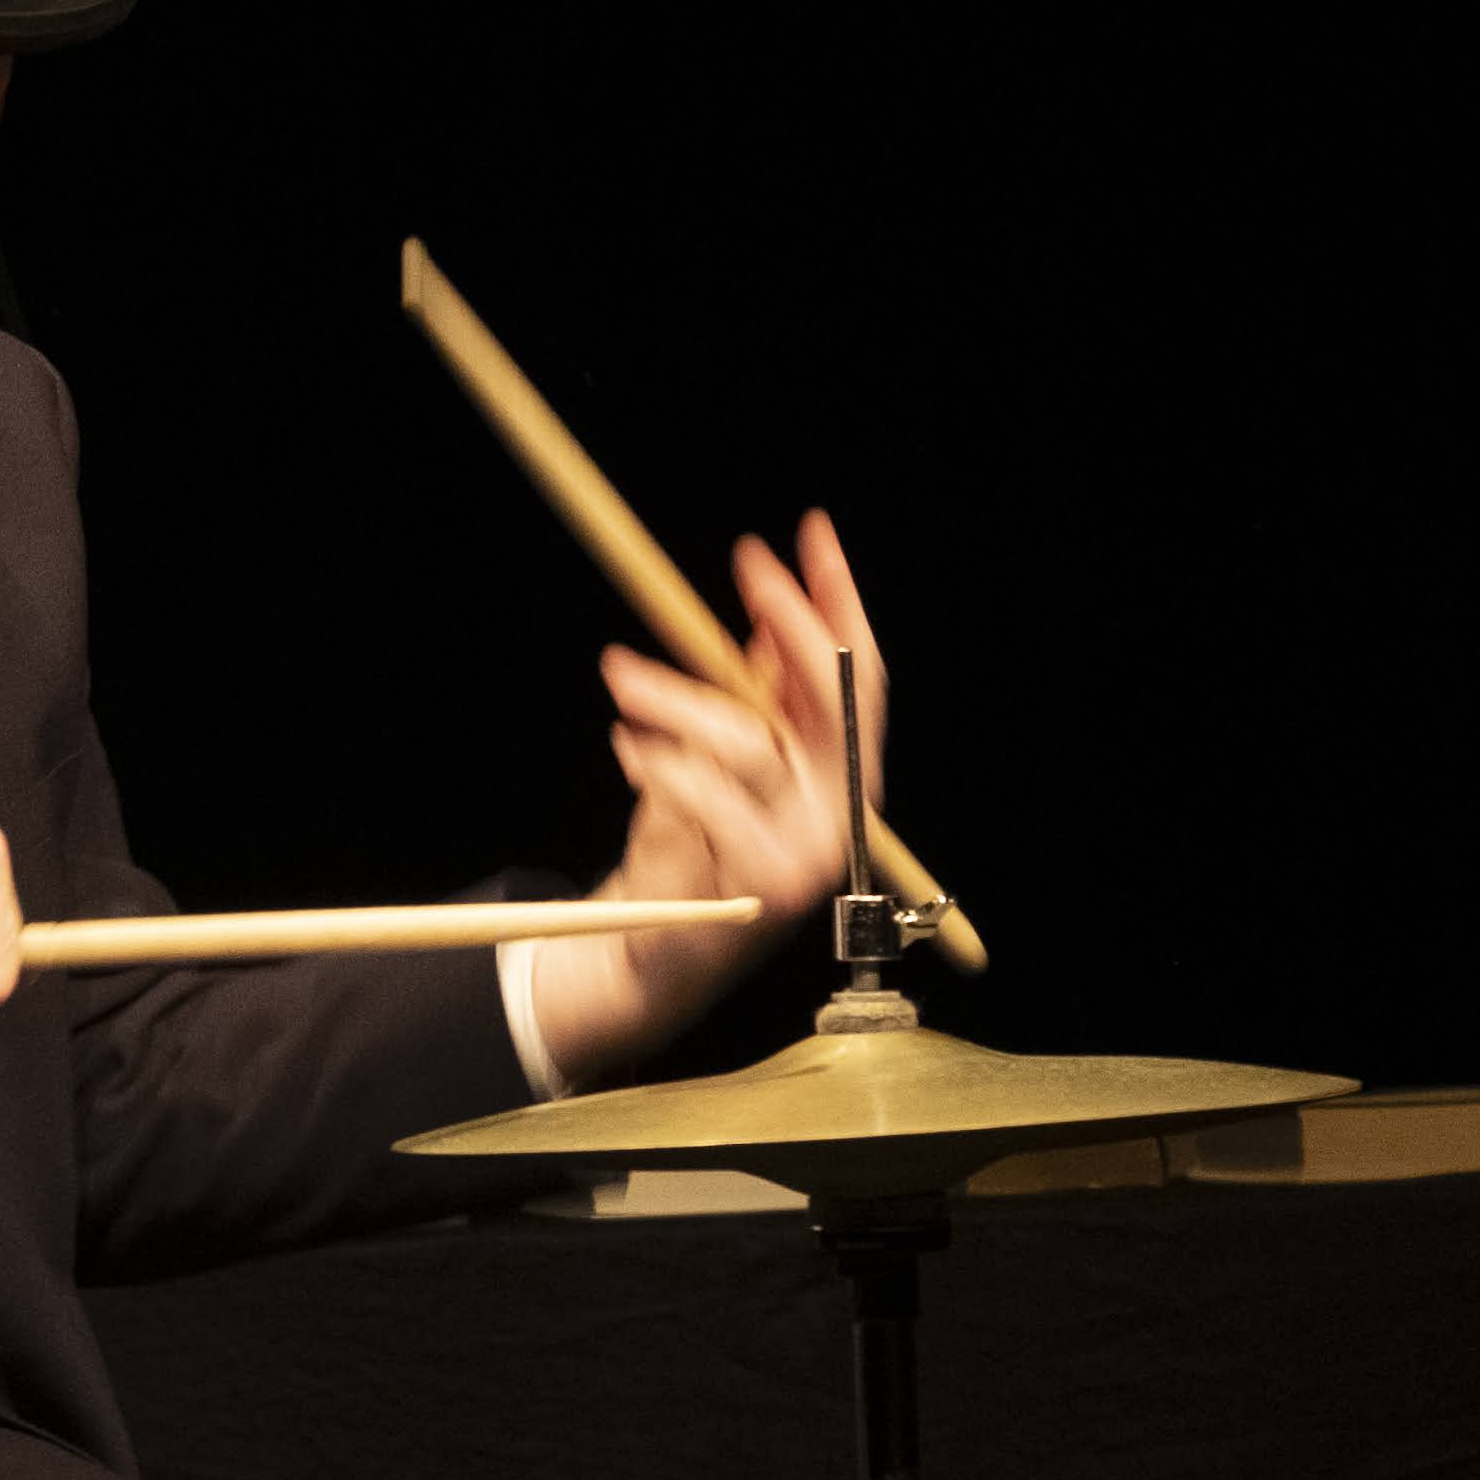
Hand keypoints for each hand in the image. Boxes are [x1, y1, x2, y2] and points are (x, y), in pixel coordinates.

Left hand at [526, 509, 887, 1084]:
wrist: (652, 946)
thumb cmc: (689, 846)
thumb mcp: (722, 758)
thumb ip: (754, 700)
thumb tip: (761, 625)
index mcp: (840, 772)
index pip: (860, 675)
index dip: (838, 600)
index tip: (809, 533)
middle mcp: (841, 807)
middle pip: (836, 695)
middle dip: (789, 620)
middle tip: (741, 567)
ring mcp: (813, 849)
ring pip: (752, 741)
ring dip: (677, 695)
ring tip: (618, 673)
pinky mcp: (768, 886)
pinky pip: (709, 800)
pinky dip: (661, 765)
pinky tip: (629, 751)